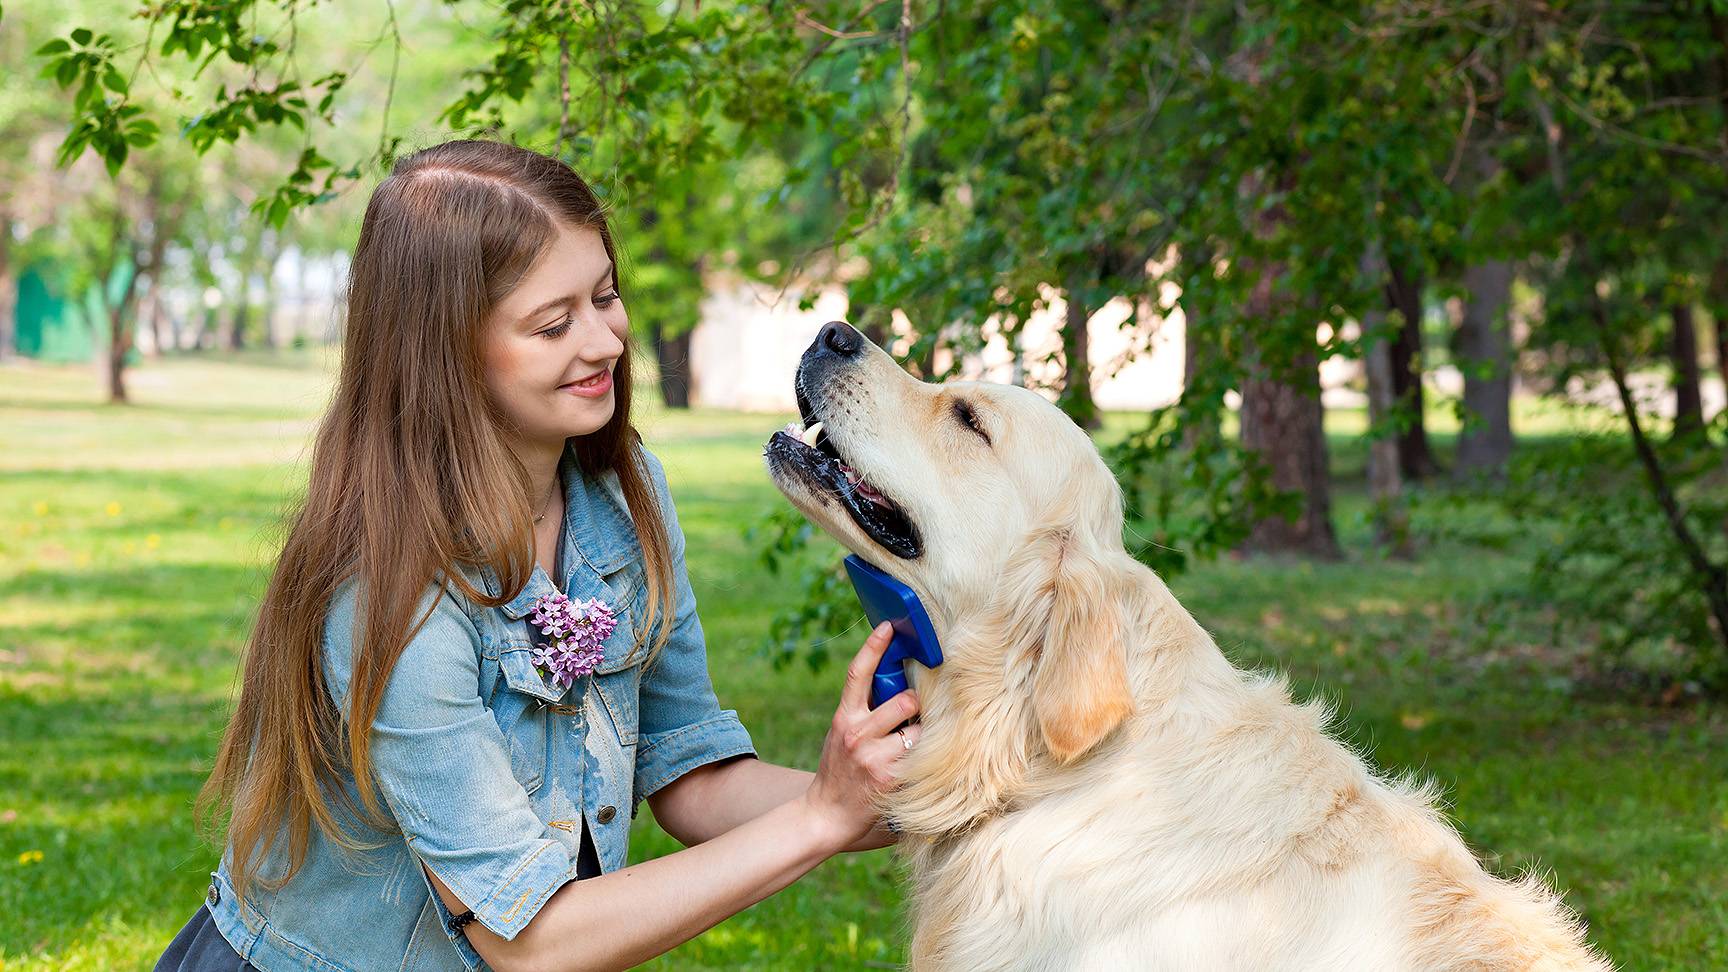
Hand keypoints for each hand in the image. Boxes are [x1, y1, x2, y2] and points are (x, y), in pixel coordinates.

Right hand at [800, 621, 922, 851]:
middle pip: (904, 700)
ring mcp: (875, 758)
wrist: (826, 813)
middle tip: (918, 712)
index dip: (874, 646)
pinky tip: (926, 763)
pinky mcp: (892, 779)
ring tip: (918, 741)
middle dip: (916, 703)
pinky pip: (922, 756)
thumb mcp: (842, 733)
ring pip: (918, 728)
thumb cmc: (840, 768)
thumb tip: (896, 680)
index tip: (888, 625)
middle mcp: (858, 734)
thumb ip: (864, 710)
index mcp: (844, 718)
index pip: (859, 674)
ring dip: (924, 732)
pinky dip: (928, 757)